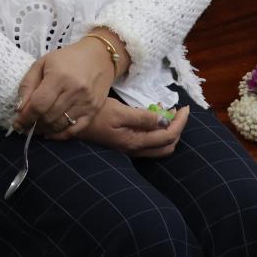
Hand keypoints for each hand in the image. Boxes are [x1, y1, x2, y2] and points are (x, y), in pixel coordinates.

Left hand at [15, 38, 117, 135]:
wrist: (100, 55)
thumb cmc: (68, 58)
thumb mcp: (42, 63)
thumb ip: (28, 84)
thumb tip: (19, 108)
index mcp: (60, 76)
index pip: (38, 105)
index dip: (25, 117)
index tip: (17, 123)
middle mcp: (75, 90)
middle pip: (48, 117)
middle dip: (33, 124)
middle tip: (26, 124)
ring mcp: (87, 102)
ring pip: (59, 125)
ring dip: (45, 130)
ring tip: (38, 126)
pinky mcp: (94, 109)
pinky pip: (75, 130)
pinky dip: (60, 135)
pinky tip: (51, 132)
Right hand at [64, 98, 188, 157]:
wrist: (70, 123)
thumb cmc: (94, 115)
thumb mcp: (118, 112)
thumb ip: (143, 118)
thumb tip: (166, 120)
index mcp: (134, 142)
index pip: (168, 136)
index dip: (180, 122)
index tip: (185, 107)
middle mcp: (134, 150)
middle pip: (167, 146)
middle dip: (178, 128)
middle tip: (178, 110)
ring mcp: (129, 149)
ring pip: (159, 147)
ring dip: (168, 131)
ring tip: (166, 111)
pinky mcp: (125, 145)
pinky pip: (149, 143)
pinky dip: (157, 131)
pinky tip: (152, 116)